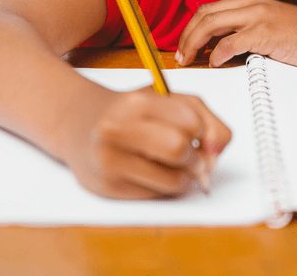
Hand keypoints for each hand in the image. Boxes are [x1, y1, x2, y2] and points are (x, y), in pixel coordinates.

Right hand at [60, 87, 231, 199]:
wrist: (79, 125)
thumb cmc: (130, 113)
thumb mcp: (166, 100)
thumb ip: (204, 117)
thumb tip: (217, 151)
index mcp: (136, 102)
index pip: (190, 121)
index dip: (202, 131)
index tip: (195, 133)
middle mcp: (117, 128)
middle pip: (179, 149)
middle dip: (194, 157)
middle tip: (189, 155)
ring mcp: (109, 159)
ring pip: (173, 180)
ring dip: (183, 177)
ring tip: (171, 166)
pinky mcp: (107, 186)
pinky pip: (156, 195)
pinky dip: (163, 188)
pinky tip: (149, 173)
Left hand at [175, 0, 296, 69]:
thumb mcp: (274, 25)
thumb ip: (250, 29)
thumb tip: (224, 46)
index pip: (210, 9)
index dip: (192, 27)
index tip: (185, 44)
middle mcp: (252, 3)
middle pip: (204, 14)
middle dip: (186, 35)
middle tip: (180, 55)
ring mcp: (258, 16)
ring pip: (210, 24)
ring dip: (193, 44)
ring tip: (189, 59)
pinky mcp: (265, 33)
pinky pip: (229, 42)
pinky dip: (216, 54)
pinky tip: (215, 63)